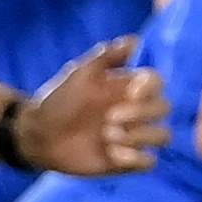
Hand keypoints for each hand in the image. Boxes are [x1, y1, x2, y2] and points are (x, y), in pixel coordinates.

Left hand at [21, 38, 167, 176]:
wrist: (38, 134)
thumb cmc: (58, 100)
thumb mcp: (80, 74)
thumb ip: (106, 56)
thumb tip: (135, 40)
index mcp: (128, 88)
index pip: (157, 82)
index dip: (150, 87)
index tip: (131, 91)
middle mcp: (136, 111)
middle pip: (164, 108)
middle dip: (141, 113)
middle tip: (109, 117)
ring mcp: (133, 136)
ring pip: (162, 136)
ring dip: (139, 136)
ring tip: (106, 135)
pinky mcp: (127, 160)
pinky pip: (149, 161)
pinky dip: (136, 158)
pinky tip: (111, 154)